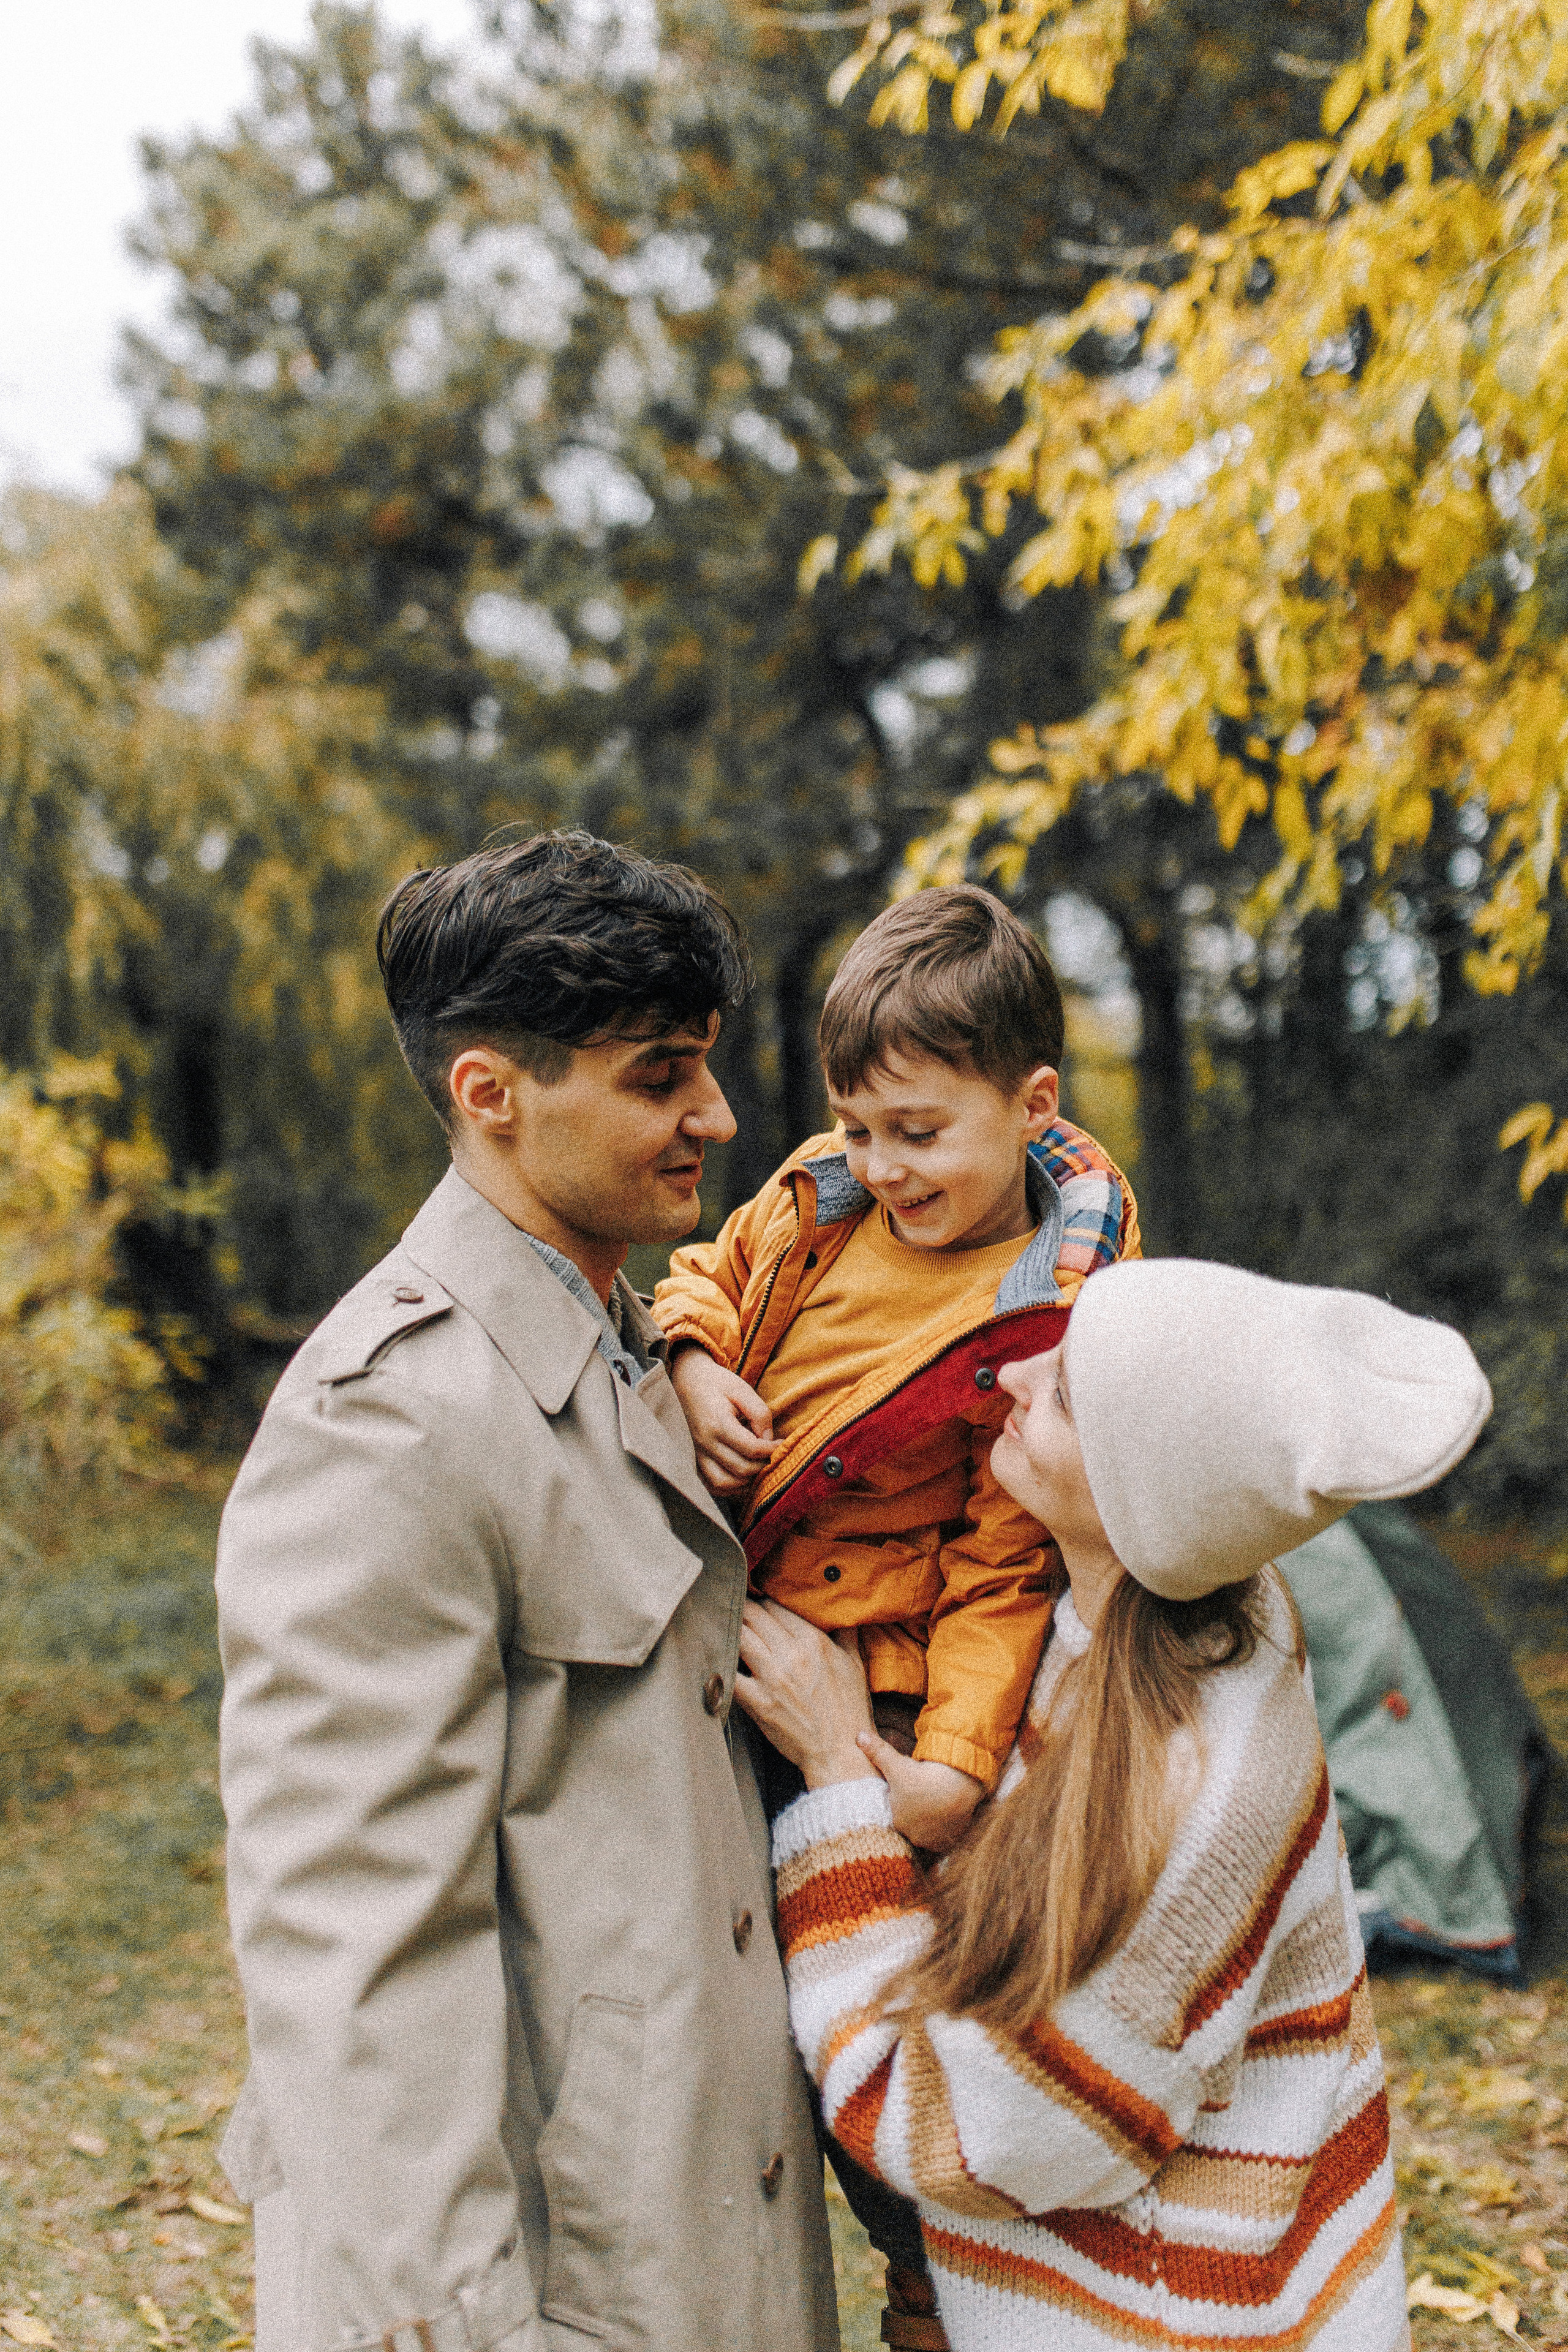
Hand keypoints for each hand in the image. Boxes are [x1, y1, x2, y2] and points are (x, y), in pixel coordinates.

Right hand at [670, 1346, 778, 1494]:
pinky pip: (710, 1484)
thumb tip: (769, 1439)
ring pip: (724, 1484)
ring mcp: (696, 1453)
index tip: (781, 1444)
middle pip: (741, 1470)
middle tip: (773, 1456)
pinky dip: (728, 1486)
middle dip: (763, 1466)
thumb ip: (759, 1413)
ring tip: (757, 1467)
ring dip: (746, 1481)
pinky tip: (740, 1475)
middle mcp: (705, 1443)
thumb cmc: (715, 1382)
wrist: (684, 1379)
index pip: (752, 1449)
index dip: (772, 1450)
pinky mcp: (692, 1458)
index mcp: (718, 1424)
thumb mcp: (741, 1389)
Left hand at [733, 1601, 880, 1787]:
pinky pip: (731, 1675)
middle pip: (754, 1616)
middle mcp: (791, 1654)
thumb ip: (847, 1634)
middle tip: (733, 1607)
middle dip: (742, 1608)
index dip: (762, 1601)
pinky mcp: (758, 1702)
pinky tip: (717, 1657)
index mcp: (813, 1642)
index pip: (776, 1607)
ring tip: (722, 1625)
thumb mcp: (854, 1665)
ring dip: (730, 1628)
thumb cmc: (849, 1709)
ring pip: (740, 1636)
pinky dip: (722, 1663)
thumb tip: (845, 1612)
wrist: (840, 1752)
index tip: (755, 1601)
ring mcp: (773, 1678)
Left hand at [855, 1743, 982, 1853]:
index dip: (899, 1801)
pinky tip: (945, 1815)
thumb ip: (877, 1752)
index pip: (893, 1813)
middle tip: (921, 1796)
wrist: (958, 1789)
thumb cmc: (923, 1778)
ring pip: (926, 1833)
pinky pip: (943, 1839)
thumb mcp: (897, 1764)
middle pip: (910, 1825)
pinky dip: (944, 1829)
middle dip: (913, 1814)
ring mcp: (932, 1841)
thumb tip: (858, 1736)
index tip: (906, 1791)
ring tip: (934, 1805)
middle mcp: (913, 1836)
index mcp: (896, 1820)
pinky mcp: (949, 1841)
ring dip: (929, 1823)